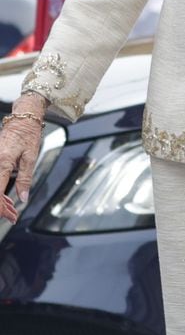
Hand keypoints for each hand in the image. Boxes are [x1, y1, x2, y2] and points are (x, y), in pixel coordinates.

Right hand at [0, 96, 45, 222]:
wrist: (23, 118)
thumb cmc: (28, 134)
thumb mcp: (31, 157)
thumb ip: (25, 178)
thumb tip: (23, 198)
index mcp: (2, 162)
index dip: (1, 206)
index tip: (8, 215)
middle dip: (0, 206)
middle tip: (11, 216)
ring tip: (9, 209)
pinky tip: (4, 198)